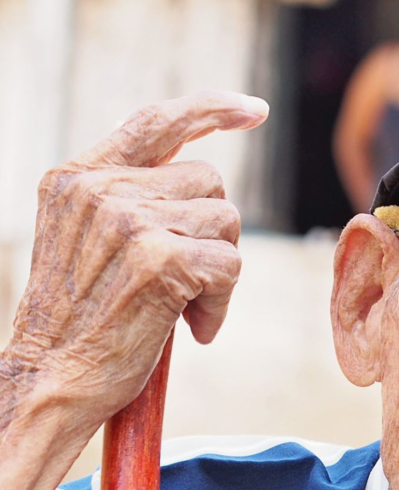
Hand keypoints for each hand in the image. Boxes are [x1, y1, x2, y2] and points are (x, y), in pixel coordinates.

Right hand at [5, 90, 268, 429]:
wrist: (52, 379)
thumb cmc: (78, 323)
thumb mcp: (86, 240)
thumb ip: (127, 199)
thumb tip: (192, 173)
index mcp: (78, 177)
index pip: (154, 123)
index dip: (211, 110)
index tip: (255, 109)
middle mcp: (101, 189)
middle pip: (208, 181)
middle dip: (213, 232)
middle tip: (186, 280)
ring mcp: (130, 220)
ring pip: (225, 221)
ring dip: (219, 270)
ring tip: (181, 307)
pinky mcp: (160, 258)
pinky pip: (230, 265)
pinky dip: (222, 303)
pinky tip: (191, 328)